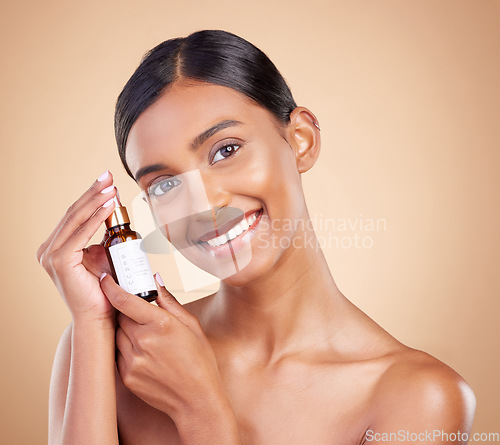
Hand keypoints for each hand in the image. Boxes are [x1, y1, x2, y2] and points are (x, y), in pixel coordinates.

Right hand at [36, 170, 117, 321]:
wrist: (97, 316)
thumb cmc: (102, 290)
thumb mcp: (101, 256)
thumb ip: (101, 238)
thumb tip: (111, 217)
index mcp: (56, 247)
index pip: (74, 215)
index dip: (90, 196)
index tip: (107, 182)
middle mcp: (48, 249)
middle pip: (74, 213)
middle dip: (93, 192)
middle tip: (109, 175)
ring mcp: (51, 255)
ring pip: (76, 220)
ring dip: (95, 200)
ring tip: (111, 187)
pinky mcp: (60, 261)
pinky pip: (80, 234)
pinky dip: (95, 218)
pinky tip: (108, 205)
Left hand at [99, 272, 225, 420]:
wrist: (197, 400)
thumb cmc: (199, 361)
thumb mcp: (191, 326)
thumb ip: (170, 301)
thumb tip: (156, 279)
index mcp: (160, 324)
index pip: (125, 300)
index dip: (110, 287)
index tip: (104, 279)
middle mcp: (143, 341)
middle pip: (120, 316)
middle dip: (128, 312)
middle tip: (142, 316)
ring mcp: (132, 361)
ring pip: (117, 335)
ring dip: (126, 331)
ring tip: (147, 338)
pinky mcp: (126, 377)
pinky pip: (118, 354)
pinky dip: (127, 349)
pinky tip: (146, 354)